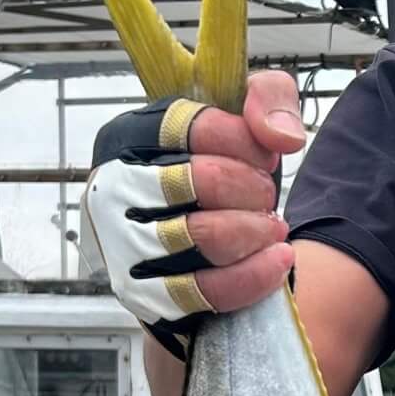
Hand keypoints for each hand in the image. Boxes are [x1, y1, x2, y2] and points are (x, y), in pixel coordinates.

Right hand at [84, 70, 307, 326]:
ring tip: (271, 228)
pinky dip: (253, 275)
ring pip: (203, 236)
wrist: (204, 253)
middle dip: (252, 188)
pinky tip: (276, 259)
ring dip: (254, 230)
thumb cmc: (221, 178)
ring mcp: (122, 245)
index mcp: (129, 137)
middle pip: (199, 180)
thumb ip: (270, 99)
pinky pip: (205, 290)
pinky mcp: (143, 296)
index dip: (244, 141)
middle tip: (266, 197)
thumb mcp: (246, 120)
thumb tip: (281, 138)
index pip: (190, 126)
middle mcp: (113, 189)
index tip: (264, 155)